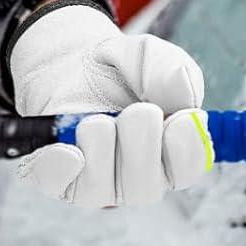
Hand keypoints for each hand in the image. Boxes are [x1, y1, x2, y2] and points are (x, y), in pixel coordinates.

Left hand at [4, 0, 212, 206]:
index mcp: (166, 153)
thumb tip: (185, 99)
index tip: (180, 117)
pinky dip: (61, 168)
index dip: (187, 149)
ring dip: (102, 147)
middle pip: (144, 188)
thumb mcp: (147, 55)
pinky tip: (67, 150)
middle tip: (137, 110)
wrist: (67, 59)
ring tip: (97, 118)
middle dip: (141, 144)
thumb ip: (170, 70)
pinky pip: (59, 184)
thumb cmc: (116, 67)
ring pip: (101, 190)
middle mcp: (133, 176)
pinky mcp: (58, 173)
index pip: (185, 170)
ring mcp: (93, 180)